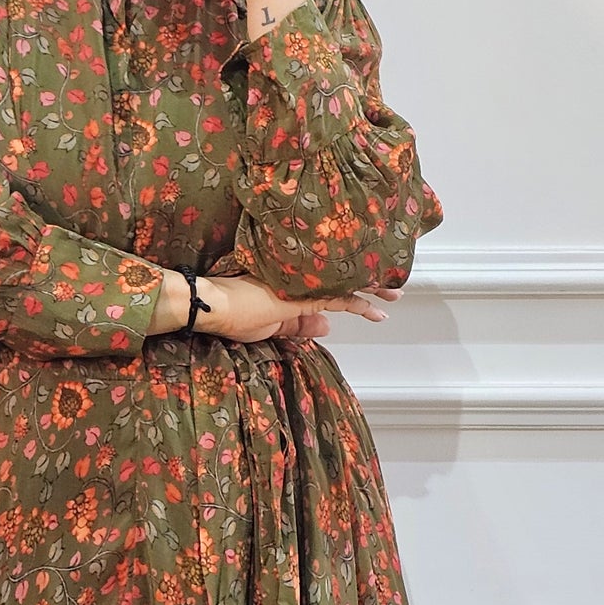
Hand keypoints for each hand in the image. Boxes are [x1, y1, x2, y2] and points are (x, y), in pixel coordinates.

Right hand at [188, 266, 393, 344]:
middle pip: (342, 278)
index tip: (372, 283)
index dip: (352, 285)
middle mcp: (300, 278)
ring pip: (344, 285)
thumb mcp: (271, 325)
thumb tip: (328, 327)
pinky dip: (358, 306)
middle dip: (369, 280)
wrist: (209, 303)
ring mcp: (300, 284)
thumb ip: (301, 325)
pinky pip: (336, 301)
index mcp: (293, 281)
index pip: (330, 283)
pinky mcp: (298, 297)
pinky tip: (376, 312)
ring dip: (371, 291)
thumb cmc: (231, 312)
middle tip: (394, 283)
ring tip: (394, 293)